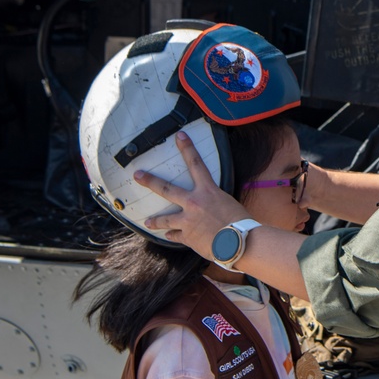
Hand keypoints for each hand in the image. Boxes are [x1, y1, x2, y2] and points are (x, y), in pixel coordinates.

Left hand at [133, 131, 249, 258]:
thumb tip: (212, 205)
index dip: (187, 148)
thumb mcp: (229, 204)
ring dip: (155, 220)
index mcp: (208, 191)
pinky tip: (169, 236)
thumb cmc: (241, 223)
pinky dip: (173, 236)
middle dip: (150, 181)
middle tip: (137, 175)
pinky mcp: (187, 237)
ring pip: (166, 219)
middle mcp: (193, 203)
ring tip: (148, 222)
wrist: (239, 242)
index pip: (196, 164)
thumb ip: (216, 201)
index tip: (179, 136)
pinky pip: (176, 236)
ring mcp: (187, 221)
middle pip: (166, 189)